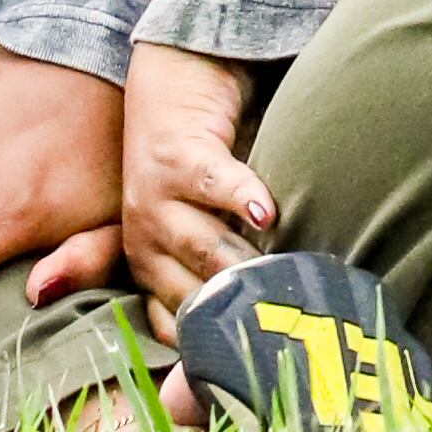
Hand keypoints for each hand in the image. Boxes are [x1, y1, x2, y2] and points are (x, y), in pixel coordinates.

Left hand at [92, 43, 278, 321]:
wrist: (174, 74)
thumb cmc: (198, 163)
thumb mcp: (204, 224)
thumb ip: (222, 272)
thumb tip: (266, 333)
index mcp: (150, 268)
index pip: (181, 326)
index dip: (218, 345)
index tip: (256, 357)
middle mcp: (145, 241)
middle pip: (198, 294)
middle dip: (238, 309)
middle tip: (285, 324)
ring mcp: (155, 198)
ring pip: (204, 246)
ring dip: (243, 262)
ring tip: (285, 275)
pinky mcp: (176, 153)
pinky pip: (210, 183)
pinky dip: (238, 196)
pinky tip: (266, 211)